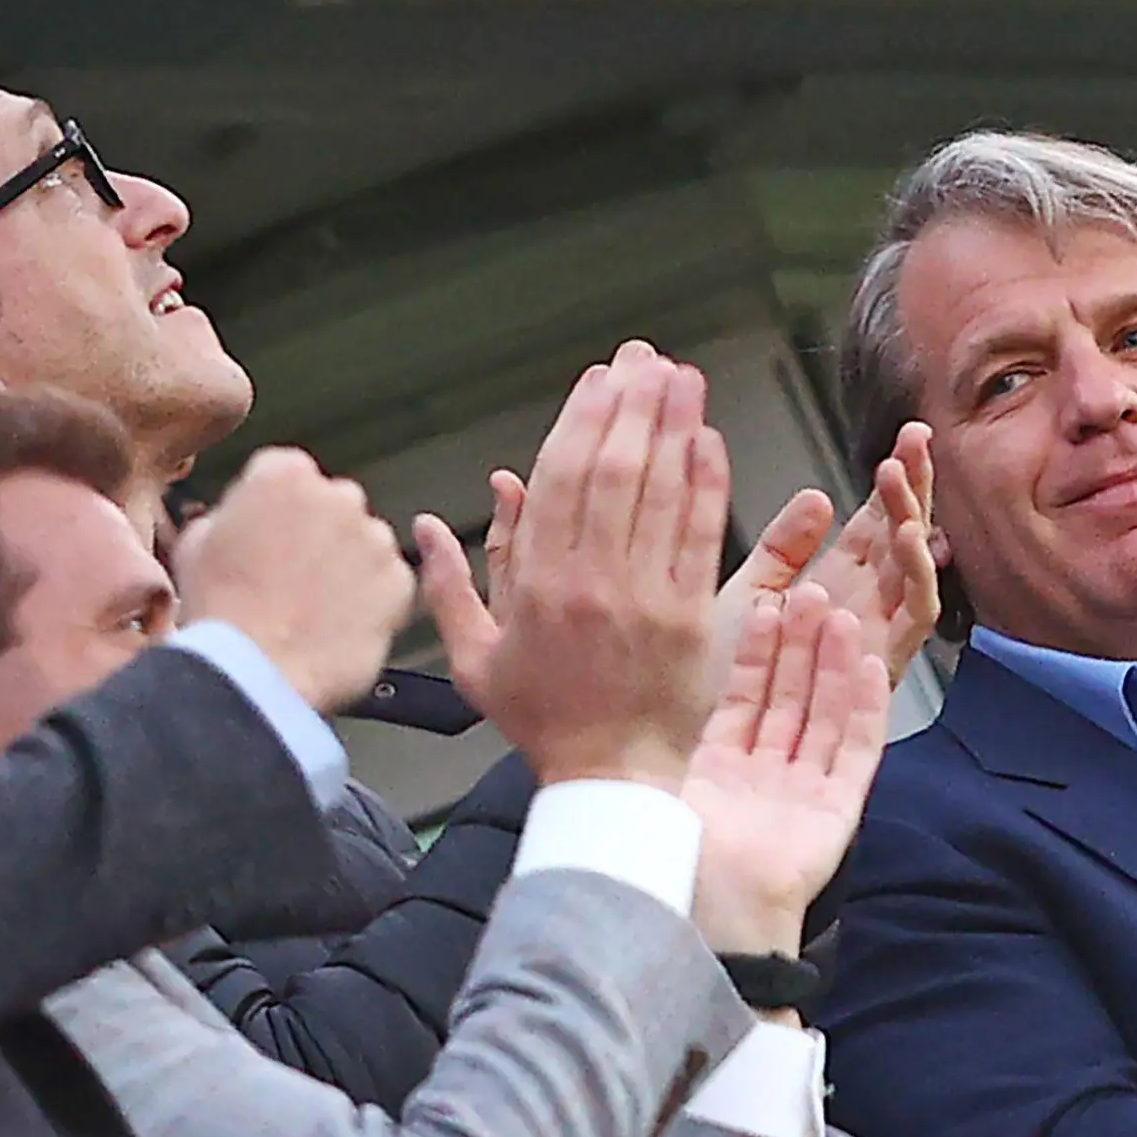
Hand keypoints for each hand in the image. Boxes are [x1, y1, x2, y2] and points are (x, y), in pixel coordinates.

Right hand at [173, 445, 414, 711]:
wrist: (256, 669)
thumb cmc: (219, 610)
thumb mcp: (198, 543)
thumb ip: (231, 515)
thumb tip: (243, 519)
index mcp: (283, 474)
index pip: (290, 475)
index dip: (278, 510)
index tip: (272, 536)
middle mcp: (338, 495)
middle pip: (335, 506)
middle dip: (321, 533)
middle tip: (294, 576)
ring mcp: (375, 538)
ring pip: (367, 544)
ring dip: (350, 567)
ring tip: (315, 608)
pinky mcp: (401, 581)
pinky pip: (391, 584)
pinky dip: (374, 601)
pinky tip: (340, 625)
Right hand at [412, 341, 726, 790]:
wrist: (610, 778)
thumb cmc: (544, 721)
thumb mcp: (475, 659)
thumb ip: (452, 584)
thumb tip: (428, 523)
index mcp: (535, 587)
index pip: (559, 480)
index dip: (582, 420)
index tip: (600, 379)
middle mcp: (590, 583)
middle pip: (612, 471)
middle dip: (631, 405)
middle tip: (646, 358)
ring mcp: (643, 598)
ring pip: (658, 493)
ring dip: (673, 427)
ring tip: (681, 377)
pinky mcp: (689, 617)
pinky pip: (698, 534)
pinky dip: (704, 483)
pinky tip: (707, 440)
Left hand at [682, 584, 889, 955]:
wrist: (707, 917)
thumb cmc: (672, 865)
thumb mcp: (653, 787)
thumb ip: (654, 745)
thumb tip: (620, 692)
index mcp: (720, 774)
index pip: (744, 698)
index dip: (756, 652)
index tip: (764, 604)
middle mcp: (765, 778)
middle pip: (790, 698)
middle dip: (800, 644)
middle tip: (811, 591)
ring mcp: (804, 792)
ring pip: (824, 714)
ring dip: (834, 664)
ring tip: (840, 612)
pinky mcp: (838, 810)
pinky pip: (857, 750)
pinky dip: (867, 708)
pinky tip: (872, 666)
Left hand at [715, 421, 940, 686]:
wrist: (692, 752)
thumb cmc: (712, 685)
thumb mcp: (747, 598)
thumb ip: (785, 549)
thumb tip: (820, 497)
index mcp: (834, 591)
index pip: (876, 527)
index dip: (893, 483)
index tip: (903, 438)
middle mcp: (861, 615)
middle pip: (905, 544)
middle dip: (915, 490)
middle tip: (917, 440)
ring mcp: (874, 645)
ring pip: (917, 578)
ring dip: (915, 525)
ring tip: (899, 481)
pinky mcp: (880, 672)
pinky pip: (913, 626)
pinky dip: (920, 582)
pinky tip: (912, 541)